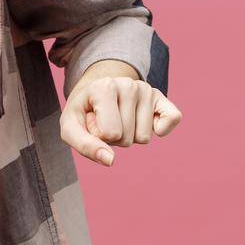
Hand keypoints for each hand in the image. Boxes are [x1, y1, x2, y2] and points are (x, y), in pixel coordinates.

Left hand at [61, 72, 181, 166]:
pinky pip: (173, 119)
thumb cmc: (83, 113)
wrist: (95, 92)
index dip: (100, 137)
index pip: (111, 134)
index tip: (93, 121)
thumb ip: (85, 145)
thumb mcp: (71, 127)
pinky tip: (145, 120)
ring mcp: (146, 89)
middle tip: (106, 122)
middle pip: (127, 138)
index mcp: (103, 87)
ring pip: (144, 138)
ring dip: (130, 136)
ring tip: (118, 118)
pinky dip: (161, 129)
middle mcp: (127, 84)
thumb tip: (110, 160)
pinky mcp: (160, 97)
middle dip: (115, 138)